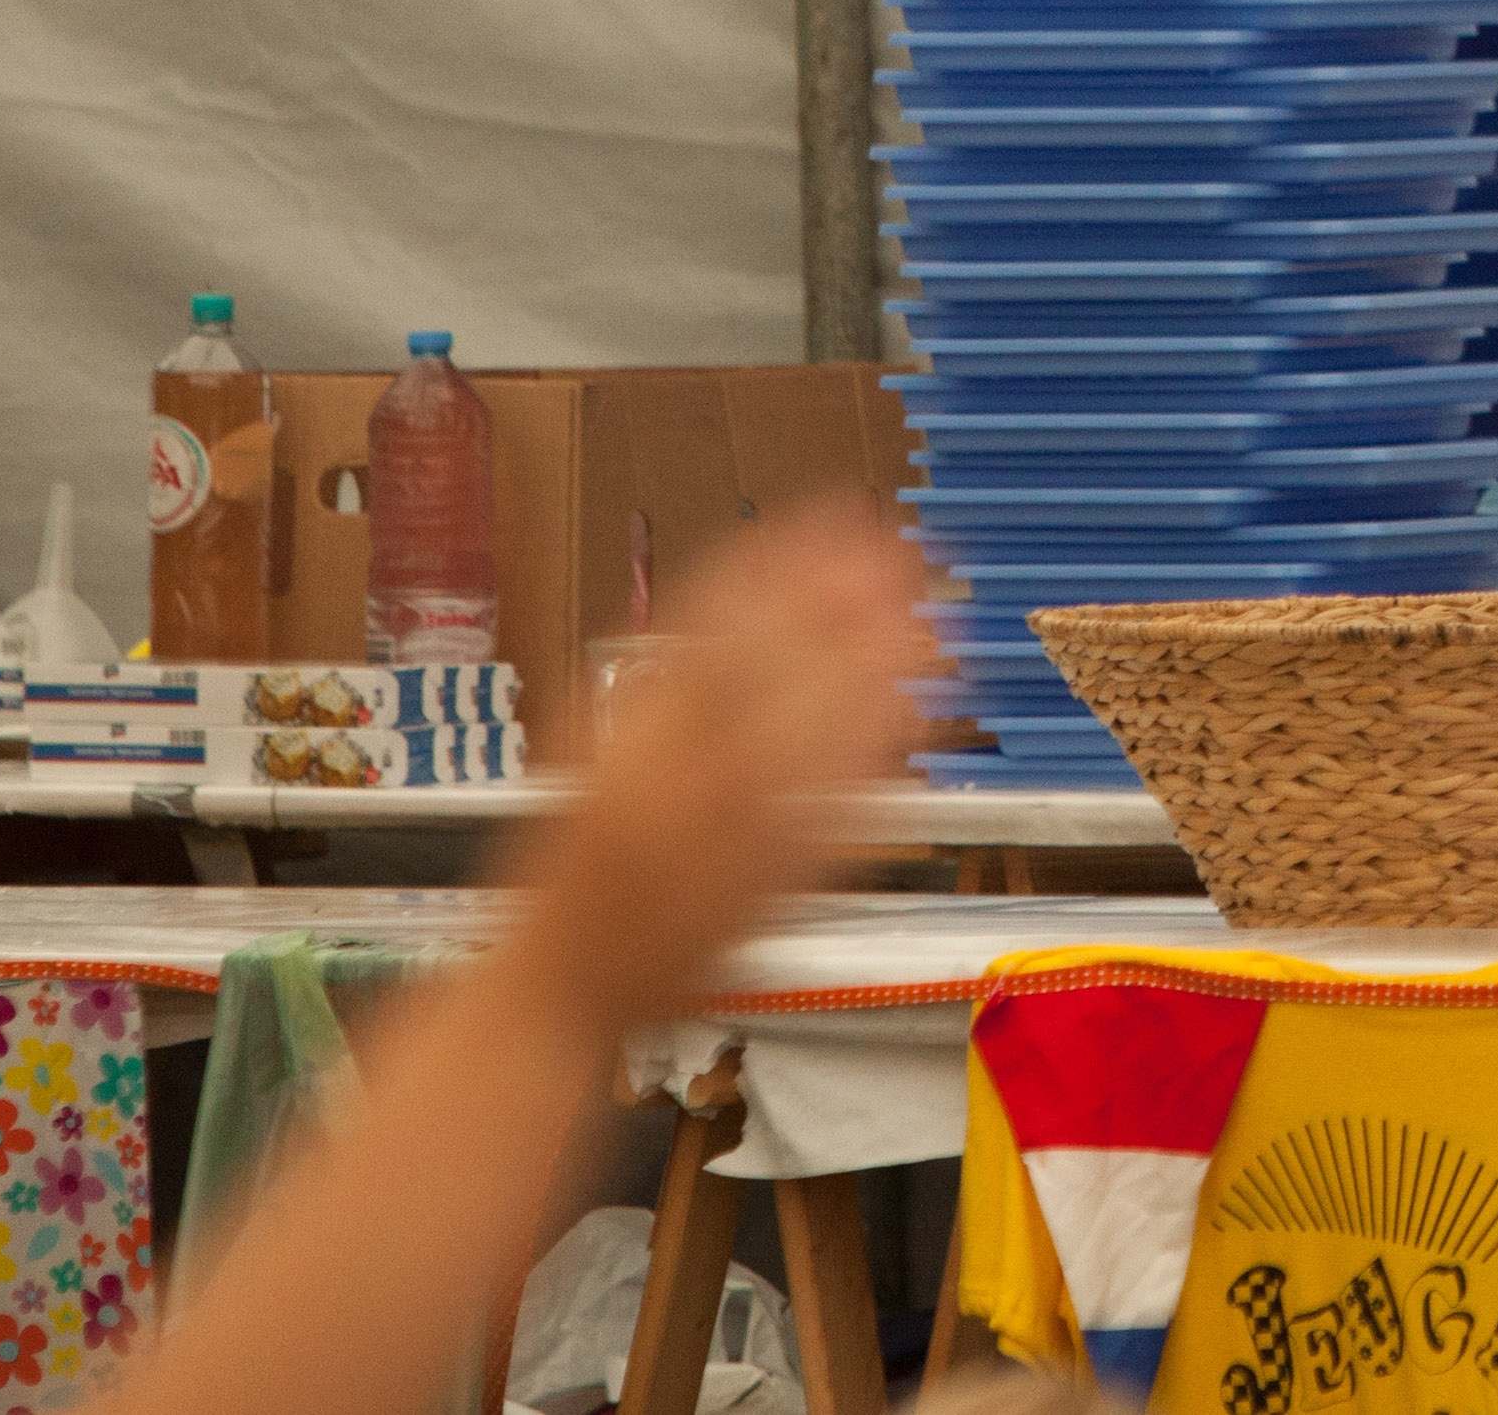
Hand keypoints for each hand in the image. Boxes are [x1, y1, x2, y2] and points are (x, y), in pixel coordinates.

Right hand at [500, 502, 931, 1027]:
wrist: (567, 981)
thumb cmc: (577, 861)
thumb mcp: (594, 749)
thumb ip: (664, 680)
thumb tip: (739, 593)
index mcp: (629, 741)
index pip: (712, 628)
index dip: (781, 565)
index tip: (832, 516)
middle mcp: (681, 781)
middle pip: (780, 673)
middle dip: (846, 606)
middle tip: (903, 553)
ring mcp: (731, 835)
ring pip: (820, 736)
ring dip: (880, 672)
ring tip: (929, 622)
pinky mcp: (772, 885)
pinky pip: (836, 811)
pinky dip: (881, 756)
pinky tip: (915, 714)